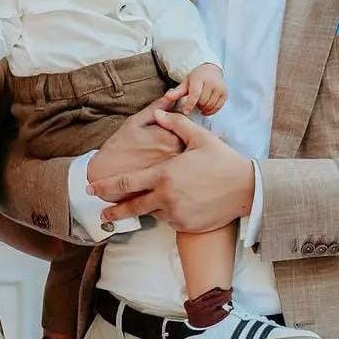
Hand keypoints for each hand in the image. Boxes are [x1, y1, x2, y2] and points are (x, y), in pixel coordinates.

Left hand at [89, 109, 253, 231]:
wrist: (246, 188)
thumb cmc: (222, 160)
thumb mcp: (199, 138)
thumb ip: (176, 124)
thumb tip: (160, 112)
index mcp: (163, 174)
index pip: (126, 183)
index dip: (106, 186)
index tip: (91, 188)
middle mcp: (166, 197)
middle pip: (132, 206)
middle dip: (114, 210)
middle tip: (101, 212)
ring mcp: (175, 214)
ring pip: (154, 212)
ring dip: (151, 206)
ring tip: (155, 200)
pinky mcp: (186, 225)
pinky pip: (170, 220)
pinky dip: (169, 213)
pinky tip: (178, 204)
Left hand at [170, 63, 226, 115]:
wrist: (211, 70)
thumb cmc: (196, 78)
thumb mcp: (185, 83)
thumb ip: (177, 92)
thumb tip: (166, 97)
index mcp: (199, 78)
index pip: (195, 95)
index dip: (190, 105)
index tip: (186, 111)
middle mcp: (211, 82)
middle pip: (202, 102)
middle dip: (197, 105)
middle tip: (194, 102)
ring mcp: (220, 88)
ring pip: (210, 106)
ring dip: (203, 108)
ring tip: (200, 103)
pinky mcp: (225, 93)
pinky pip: (217, 107)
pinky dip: (211, 110)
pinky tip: (206, 108)